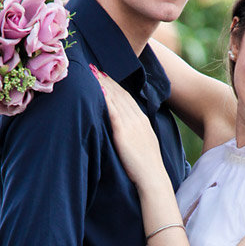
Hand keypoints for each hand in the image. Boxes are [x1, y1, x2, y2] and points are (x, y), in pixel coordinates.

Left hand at [91, 66, 164, 188]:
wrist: (153, 178)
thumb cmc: (147, 167)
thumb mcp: (144, 144)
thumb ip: (135, 133)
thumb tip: (125, 131)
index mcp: (143, 120)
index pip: (127, 97)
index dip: (115, 85)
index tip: (105, 75)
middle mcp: (137, 119)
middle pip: (120, 94)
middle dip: (107, 80)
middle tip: (94, 67)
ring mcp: (131, 125)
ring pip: (116, 99)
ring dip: (103, 84)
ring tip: (92, 73)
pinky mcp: (123, 133)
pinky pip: (113, 112)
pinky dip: (106, 99)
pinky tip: (98, 90)